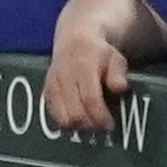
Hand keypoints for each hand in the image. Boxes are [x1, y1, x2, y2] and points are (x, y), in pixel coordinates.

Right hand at [42, 16, 133, 135]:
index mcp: (84, 66)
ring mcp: (53, 83)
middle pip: (75, 112)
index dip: (100, 116)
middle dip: (90, 125)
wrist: (74, 38)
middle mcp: (65, 76)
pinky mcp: (46, 90)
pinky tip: (78, 119)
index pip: (90, 99)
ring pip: (62, 117)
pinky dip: (65, 121)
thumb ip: (118, 73)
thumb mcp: (115, 59)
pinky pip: (52, 113)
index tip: (110, 125)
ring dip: (77, 126)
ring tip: (90, 124)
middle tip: (102, 128)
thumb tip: (120, 89)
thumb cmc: (100, 53)